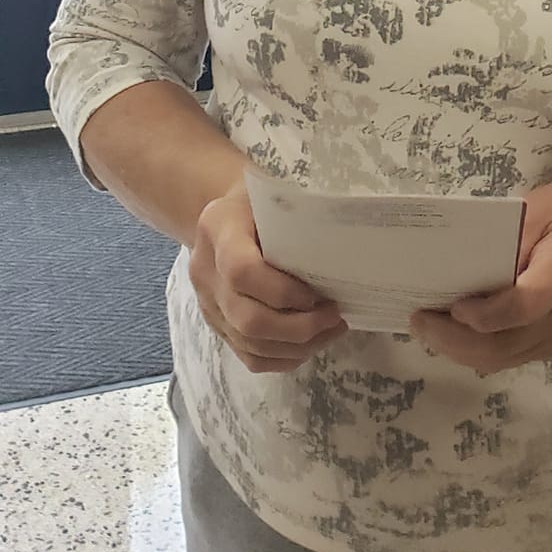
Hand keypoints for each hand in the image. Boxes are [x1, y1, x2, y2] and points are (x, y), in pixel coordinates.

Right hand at [189, 181, 346, 373]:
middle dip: (299, 327)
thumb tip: (346, 240)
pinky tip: (310, 343)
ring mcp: (209, 304)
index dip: (283, 291)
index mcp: (218, 229)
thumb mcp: (271, 193)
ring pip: (251, 344)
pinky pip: (250, 358)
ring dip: (298, 346)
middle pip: (248, 319)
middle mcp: (205, 272)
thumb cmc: (256, 201)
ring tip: (331, 329)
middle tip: (334, 315)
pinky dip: (284, 358)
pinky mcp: (218, 326)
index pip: (241, 271)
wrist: (223, 217)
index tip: (317, 291)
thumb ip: (294, 215)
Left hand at [411, 181, 551, 376]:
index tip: (453, 306)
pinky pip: (508, 358)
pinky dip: (475, 351)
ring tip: (427, 329)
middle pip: (508, 342)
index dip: (487, 313)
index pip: (527, 303)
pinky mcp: (551, 345)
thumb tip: (456, 271)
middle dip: (457, 339)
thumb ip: (500, 240)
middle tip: (420, 321)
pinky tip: (451, 335)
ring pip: (504, 358)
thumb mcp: (531, 208)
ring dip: (460, 350)